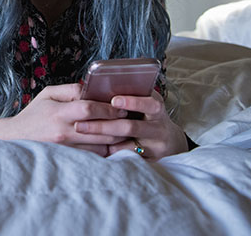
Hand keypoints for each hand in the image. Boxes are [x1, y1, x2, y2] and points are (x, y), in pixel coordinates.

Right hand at [0, 83, 128, 154]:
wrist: (15, 138)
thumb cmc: (33, 114)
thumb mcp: (47, 94)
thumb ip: (70, 90)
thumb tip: (91, 88)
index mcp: (58, 113)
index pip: (89, 109)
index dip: (108, 108)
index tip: (121, 106)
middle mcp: (63, 132)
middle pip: (100, 129)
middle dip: (118, 124)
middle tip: (130, 118)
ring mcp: (67, 148)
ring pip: (100, 145)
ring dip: (115, 138)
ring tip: (126, 130)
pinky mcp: (69, 158)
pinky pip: (94, 155)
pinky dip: (106, 149)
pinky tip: (113, 143)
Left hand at [74, 91, 188, 159]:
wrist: (170, 141)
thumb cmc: (149, 115)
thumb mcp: (146, 102)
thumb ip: (131, 96)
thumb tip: (102, 88)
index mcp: (156, 108)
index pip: (148, 103)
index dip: (132, 102)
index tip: (113, 101)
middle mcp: (158, 127)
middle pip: (130, 127)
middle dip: (103, 126)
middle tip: (80, 125)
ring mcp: (155, 146)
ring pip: (126, 146)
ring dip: (103, 142)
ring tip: (82, 137)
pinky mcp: (150, 161)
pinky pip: (126, 158)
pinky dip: (110, 154)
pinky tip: (93, 150)